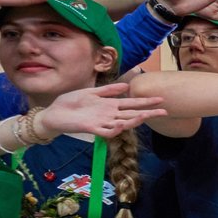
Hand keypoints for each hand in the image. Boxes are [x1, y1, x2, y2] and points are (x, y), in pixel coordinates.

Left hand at [39, 83, 165, 138]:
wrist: (53, 113)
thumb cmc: (70, 103)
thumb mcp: (90, 92)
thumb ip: (108, 90)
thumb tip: (126, 86)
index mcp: (109, 105)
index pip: (131, 104)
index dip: (145, 102)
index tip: (160, 99)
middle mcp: (109, 114)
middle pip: (132, 114)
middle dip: (148, 113)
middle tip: (164, 111)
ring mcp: (101, 122)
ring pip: (123, 123)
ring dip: (135, 120)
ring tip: (146, 116)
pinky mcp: (92, 128)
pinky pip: (107, 131)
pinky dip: (115, 129)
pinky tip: (121, 123)